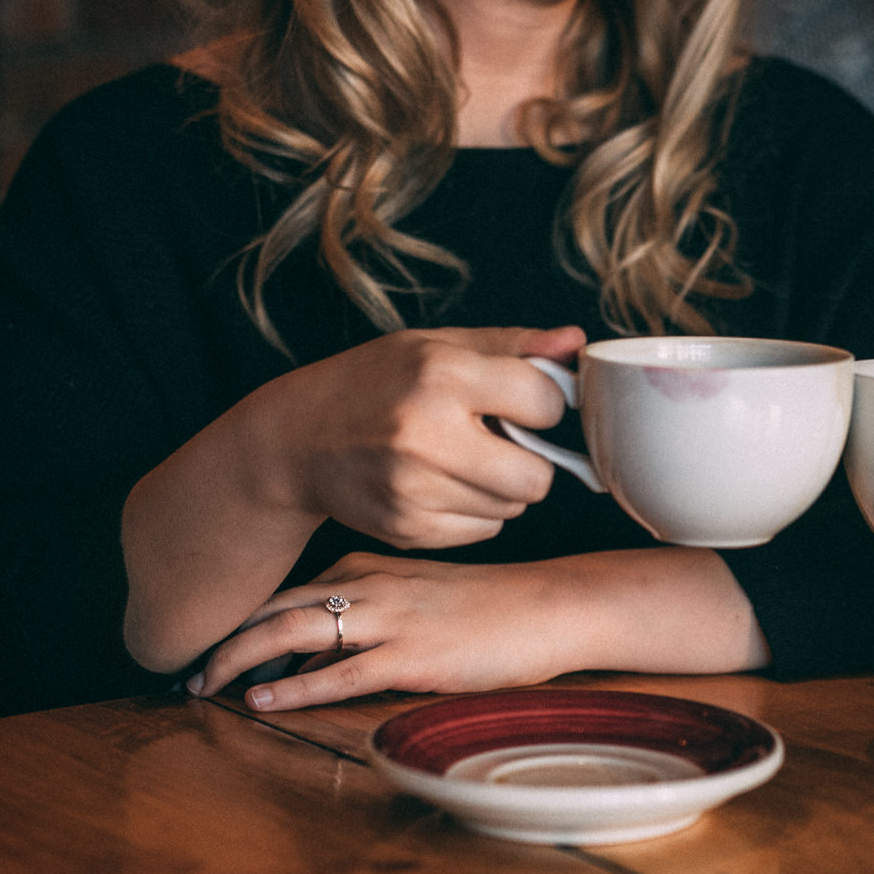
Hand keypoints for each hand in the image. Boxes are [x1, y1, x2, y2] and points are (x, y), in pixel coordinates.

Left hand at [187, 547, 768, 710]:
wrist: (555, 606)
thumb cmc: (501, 605)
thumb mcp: (429, 592)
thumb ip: (379, 607)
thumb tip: (334, 643)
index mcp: (375, 567)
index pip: (292, 588)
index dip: (245, 616)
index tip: (212, 643)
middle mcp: (373, 585)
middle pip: (277, 606)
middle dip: (224, 638)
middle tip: (185, 668)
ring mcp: (391, 620)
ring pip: (293, 631)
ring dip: (238, 659)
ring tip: (200, 685)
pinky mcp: (412, 657)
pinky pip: (336, 673)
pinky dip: (291, 686)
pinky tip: (259, 701)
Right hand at [245, 325, 586, 549]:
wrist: (295, 439)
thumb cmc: (376, 382)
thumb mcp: (437, 344)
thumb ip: (513, 346)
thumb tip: (578, 342)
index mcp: (442, 375)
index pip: (547, 405)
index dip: (544, 405)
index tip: (523, 402)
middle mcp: (427, 435)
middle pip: (538, 479)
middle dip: (530, 462)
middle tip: (500, 442)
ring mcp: (414, 489)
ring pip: (512, 509)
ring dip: (501, 488)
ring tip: (460, 459)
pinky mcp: (406, 529)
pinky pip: (483, 531)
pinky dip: (474, 512)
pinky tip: (439, 484)